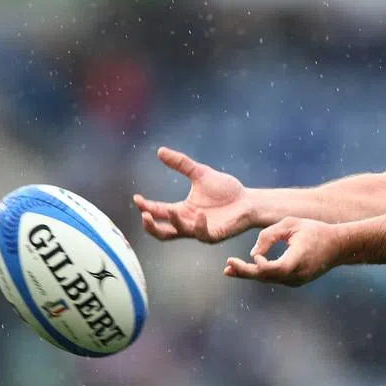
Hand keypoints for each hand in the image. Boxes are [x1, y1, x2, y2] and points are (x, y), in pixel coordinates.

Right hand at [134, 147, 255, 242]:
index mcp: (182, 210)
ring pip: (180, 232)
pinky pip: (203, 234)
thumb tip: (160, 150)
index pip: (159, 212)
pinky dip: (199, 226)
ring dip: (173, 222)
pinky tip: (199, 214)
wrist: (248, 200)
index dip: (146, 207)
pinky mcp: (215, 234)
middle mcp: (188, 223)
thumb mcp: (200, 173)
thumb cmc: (226, 190)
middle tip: (144, 215)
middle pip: (163, 232)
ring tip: (169, 209)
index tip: (137, 198)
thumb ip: (180, 163)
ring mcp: (200, 231)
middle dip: (151, 226)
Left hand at [224, 217, 341, 286]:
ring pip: (269, 279)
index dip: (262, 265)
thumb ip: (269, 236)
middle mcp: (298, 273)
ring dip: (249, 274)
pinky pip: (275, 278)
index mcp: (298, 257)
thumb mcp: (291, 224)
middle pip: (267, 277)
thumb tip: (252, 254)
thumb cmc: (313, 230)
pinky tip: (246, 269)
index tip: (254, 255)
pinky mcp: (296, 281)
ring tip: (229, 269)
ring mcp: (297, 280)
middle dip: (245, 272)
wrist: (337, 246)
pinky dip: (260, 274)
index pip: (276, 268)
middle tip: (227, 268)